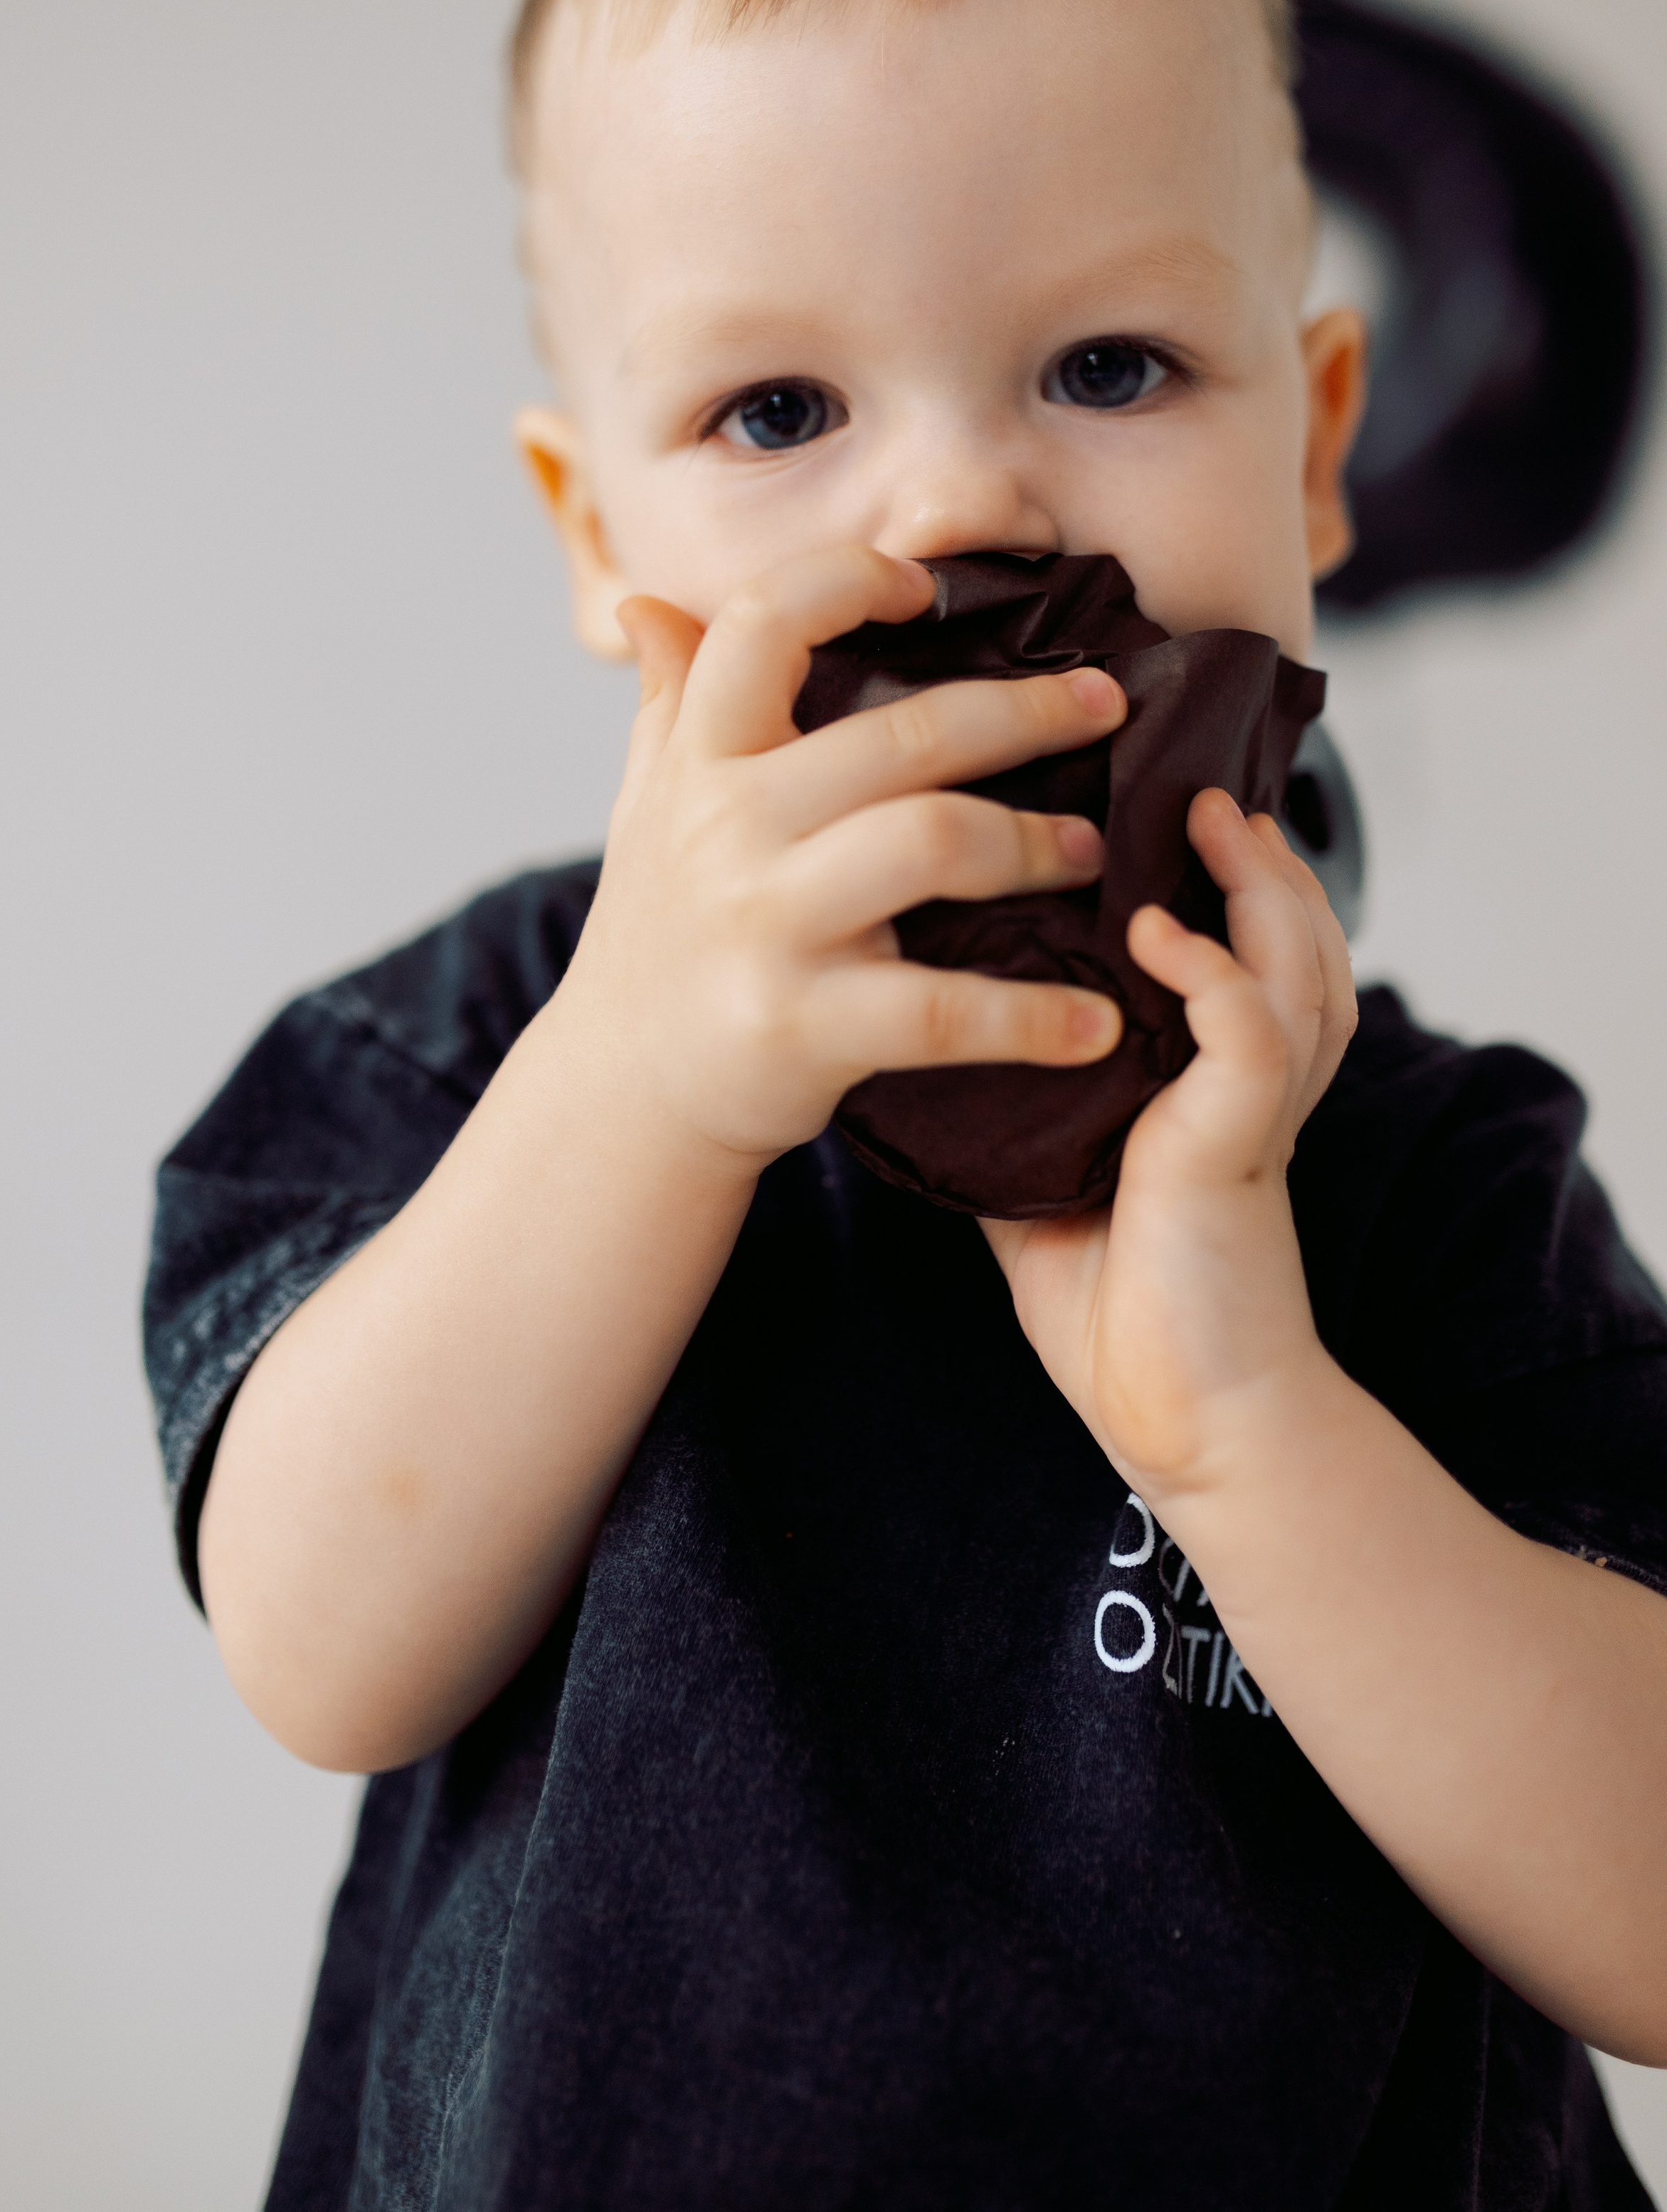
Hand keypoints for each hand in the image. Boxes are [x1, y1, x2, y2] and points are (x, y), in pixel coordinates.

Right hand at [564, 544, 1127, 1165]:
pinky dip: (1033, 1020)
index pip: (764, 624)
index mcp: (701, 761)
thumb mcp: (647, 811)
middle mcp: (727, 828)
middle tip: (1103, 709)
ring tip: (1090, 851)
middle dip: (1023, 715)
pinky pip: (944, 1010)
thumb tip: (649, 606)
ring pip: (934, 842)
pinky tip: (1098, 1024)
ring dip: (1037, 842)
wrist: (625, 1094)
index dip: (846, 581)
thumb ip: (666, 707)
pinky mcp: (801, 1026)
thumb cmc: (663, 936)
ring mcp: (766, 927)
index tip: (925, 586)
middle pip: (902, 737)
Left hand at [984, 788, 1356, 1502]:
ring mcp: (1255, 1116)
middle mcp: (1251, 1088)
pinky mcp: (1241, 1151)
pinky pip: (1252, 1040)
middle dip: (1256, 859)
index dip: (1228, 886)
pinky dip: (1213, 978)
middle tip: (1197, 790)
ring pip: (1294, 969)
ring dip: (1252, 891)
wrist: (1182, 1421)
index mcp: (1213, 1086)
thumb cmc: (1116, 1306)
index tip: (1168, 817)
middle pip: (1293, 940)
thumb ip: (1008, 1102)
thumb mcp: (1043, 1176)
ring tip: (1203, 823)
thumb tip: (918, 1037)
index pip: (1247, 957)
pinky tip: (1161, 937)